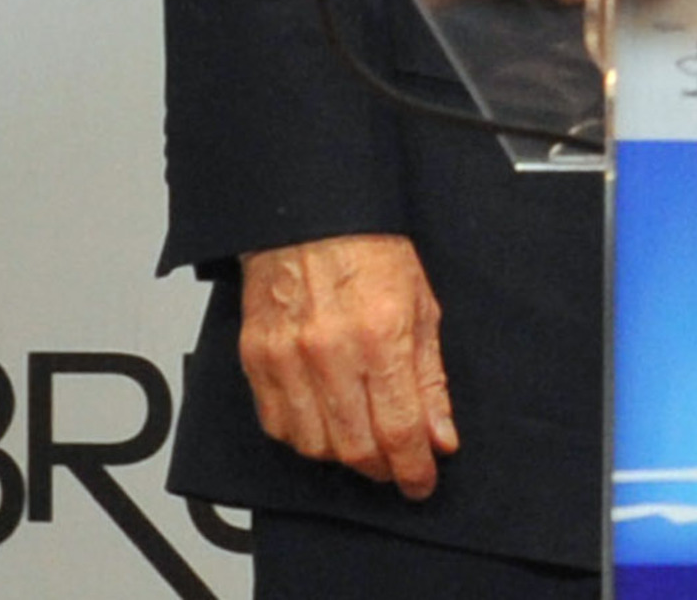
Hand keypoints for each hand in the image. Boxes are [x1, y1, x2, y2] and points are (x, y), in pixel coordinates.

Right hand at [236, 233, 457, 498]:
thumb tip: (440, 436)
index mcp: (380, 335)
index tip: (422, 481)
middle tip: (397, 465)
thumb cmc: (369, 250)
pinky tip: (324, 422)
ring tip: (363, 439)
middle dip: (383, 468)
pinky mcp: (256, 359)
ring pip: (313, 446)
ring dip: (343, 455)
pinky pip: (276, 425)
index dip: (414, 468)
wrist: (310, 216)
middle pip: (355, 448)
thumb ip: (430, 378)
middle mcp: (330, 352)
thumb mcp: (421, 307)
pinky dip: (303, 436)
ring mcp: (287, 358)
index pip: (398, 430)